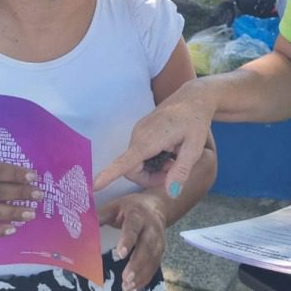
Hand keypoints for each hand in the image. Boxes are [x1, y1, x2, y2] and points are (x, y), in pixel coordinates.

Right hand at [94, 82, 215, 197]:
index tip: (95, 185)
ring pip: (136, 163)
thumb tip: (171, 193)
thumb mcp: (195, 147)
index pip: (125, 162)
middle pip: (133, 170)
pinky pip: (139, 154)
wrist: (193, 97)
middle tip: (174, 169)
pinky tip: (169, 150)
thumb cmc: (196, 120)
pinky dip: (152, 159)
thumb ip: (181, 171)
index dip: (109, 175)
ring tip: (174, 157)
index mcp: (149, 139)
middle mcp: (138, 135)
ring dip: (153, 168)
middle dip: (151, 177)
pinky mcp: (140, 131)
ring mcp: (138, 131)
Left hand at [98, 193, 166, 290]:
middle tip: (126, 278)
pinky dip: (145, 279)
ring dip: (141, 275)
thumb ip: (101, 216)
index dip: (128, 240)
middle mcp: (151, 227)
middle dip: (137, 263)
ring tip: (127, 288)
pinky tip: (134, 289)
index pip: (133, 227)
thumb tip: (82, 226)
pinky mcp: (160, 251)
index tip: (120, 254)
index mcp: (137, 214)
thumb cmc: (130, 208)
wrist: (156, 206)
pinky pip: (155, 266)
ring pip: (153, 258)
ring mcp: (158, 240)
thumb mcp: (115, 206)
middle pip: (147, 246)